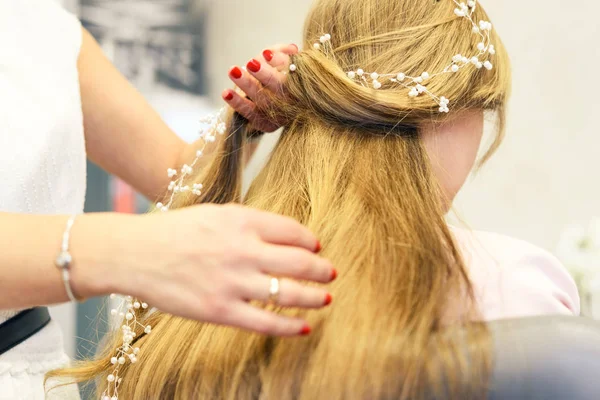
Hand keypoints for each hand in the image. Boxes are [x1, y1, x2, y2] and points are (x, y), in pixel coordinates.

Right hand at [102, 204, 333, 336]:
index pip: (294, 231)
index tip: (317, 248)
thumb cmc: (175, 231)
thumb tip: (287, 237)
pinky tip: (305, 327)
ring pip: (290, 293)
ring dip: (315, 297)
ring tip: (326, 298)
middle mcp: (243, 250)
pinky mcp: (221, 310)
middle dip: (322, 269)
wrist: (135, 253)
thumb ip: (251, 223)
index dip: (312, 242)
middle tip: (331, 273)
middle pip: (300, 262)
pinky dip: (291, 326)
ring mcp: (233, 282)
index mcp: (242, 221)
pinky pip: (266, 322)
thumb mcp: (216, 214)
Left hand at [222, 44, 297, 132]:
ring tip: (233, 71)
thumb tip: (291, 49)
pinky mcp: (267, 124)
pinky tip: (226, 93)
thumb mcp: (287, 64)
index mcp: (303, 85)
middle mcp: (294, 102)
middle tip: (250, 63)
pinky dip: (237, 103)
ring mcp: (281, 115)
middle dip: (264, 75)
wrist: (279, 107)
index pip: (293, 71)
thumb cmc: (282, 78)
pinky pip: (251, 114)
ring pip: (264, 100)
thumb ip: (284, 54)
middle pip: (280, 88)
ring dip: (247, 85)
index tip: (265, 53)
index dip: (280, 62)